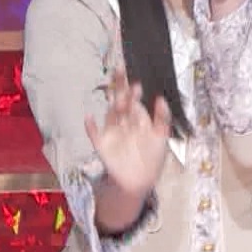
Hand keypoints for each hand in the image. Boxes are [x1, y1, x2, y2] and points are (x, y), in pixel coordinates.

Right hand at [85, 66, 171, 197]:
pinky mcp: (103, 146)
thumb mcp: (161, 137)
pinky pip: (94, 135)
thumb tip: (160, 98)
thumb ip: (162, 118)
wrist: (140, 181)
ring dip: (112, 104)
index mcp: (137, 119)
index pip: (134, 101)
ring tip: (114, 92)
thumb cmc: (152, 158)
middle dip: (120, 87)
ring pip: (110, 114)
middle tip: (119, 70)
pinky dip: (90, 128)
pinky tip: (89, 118)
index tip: (136, 84)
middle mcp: (123, 122)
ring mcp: (112, 133)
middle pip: (120, 101)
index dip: (134, 93)